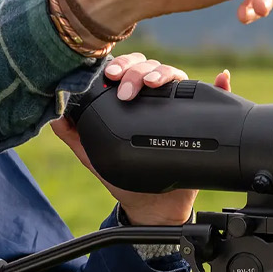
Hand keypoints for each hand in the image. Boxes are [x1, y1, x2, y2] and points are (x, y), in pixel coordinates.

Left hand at [56, 53, 232, 225]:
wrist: (153, 206)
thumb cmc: (125, 176)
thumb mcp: (93, 154)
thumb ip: (73, 134)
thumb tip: (53, 114)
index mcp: (132, 100)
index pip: (127, 69)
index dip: (120, 65)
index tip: (110, 75)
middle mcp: (154, 99)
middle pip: (149, 67)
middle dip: (137, 69)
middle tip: (126, 87)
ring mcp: (176, 107)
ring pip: (174, 75)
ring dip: (163, 73)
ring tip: (152, 85)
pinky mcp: (196, 119)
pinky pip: (212, 95)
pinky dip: (220, 82)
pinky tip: (220, 76)